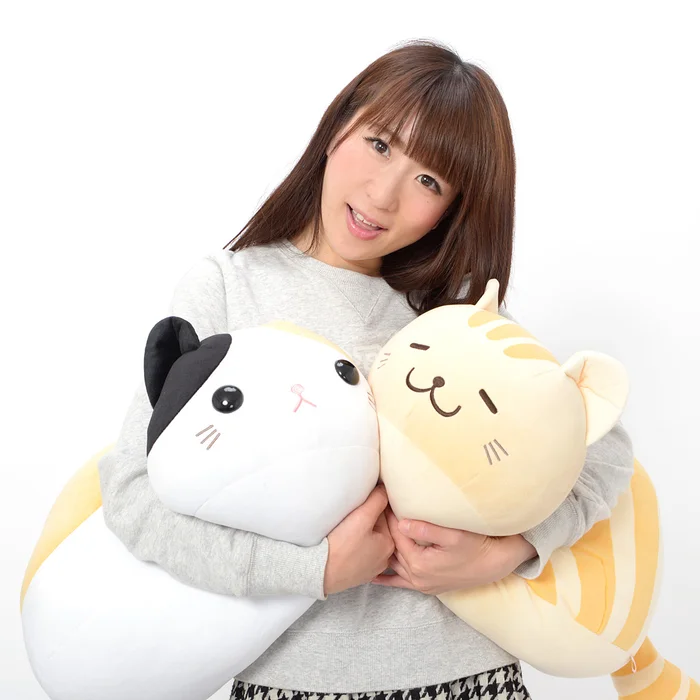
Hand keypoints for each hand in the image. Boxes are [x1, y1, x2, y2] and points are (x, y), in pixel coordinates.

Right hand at [323, 485, 394, 595]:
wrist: (319, 571)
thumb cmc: (342, 544)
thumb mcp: (362, 516)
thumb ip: (377, 500)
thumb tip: (385, 489)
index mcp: (389, 544)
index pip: (384, 516)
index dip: (371, 507)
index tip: (359, 506)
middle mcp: (384, 559)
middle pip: (376, 530)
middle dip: (366, 521)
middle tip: (350, 516)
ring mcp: (370, 570)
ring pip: (368, 543)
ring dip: (360, 535)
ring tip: (346, 530)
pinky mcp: (357, 575)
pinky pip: (358, 556)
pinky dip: (353, 548)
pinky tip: (344, 545)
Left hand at [371, 508, 535, 594]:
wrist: (494, 565)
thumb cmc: (477, 546)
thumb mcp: (454, 536)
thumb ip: (426, 530)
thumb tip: (402, 522)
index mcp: (420, 563)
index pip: (397, 535)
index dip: (389, 517)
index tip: (382, 502)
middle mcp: (417, 577)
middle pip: (393, 549)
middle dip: (384, 531)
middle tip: (375, 512)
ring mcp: (421, 584)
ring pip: (394, 564)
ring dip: (384, 549)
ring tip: (373, 531)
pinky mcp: (426, 587)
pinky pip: (400, 583)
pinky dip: (386, 579)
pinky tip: (373, 576)